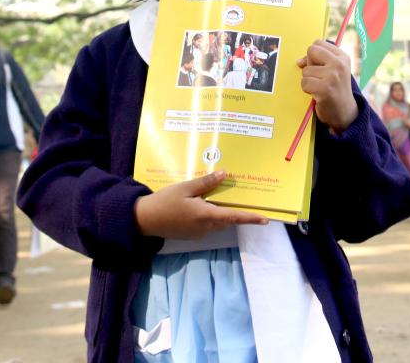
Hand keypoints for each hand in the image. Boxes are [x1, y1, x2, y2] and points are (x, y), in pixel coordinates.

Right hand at [134, 170, 267, 238]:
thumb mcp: (184, 188)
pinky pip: (207, 224)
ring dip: (220, 212)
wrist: (144, 220)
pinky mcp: (192, 235)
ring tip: (219, 197)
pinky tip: (202, 204)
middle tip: (243, 198)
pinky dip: (210, 215)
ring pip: (217, 222)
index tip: (265, 220)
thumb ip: (206, 182)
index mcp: (205, 215)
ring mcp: (199, 233)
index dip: (250, 218)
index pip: (233, 217)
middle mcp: (205, 227)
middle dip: (235, 211)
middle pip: (226, 219)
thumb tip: (225, 174)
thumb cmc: (164, 202)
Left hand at [298, 40, 359, 132]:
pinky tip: (318, 94)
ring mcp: (333, 76)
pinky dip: (307, 90)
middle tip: (320, 77)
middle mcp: (339, 64)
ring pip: (306, 70)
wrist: (345, 113)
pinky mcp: (325, 89)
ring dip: (309, 80)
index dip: (314, 55)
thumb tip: (299, 62)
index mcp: (342, 56)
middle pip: (311, 51)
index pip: (318, 43)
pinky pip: (304, 83)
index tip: (320, 66)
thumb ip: (317, 60)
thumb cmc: (335, 89)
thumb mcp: (332, 70)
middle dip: (310, 64)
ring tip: (320, 88)